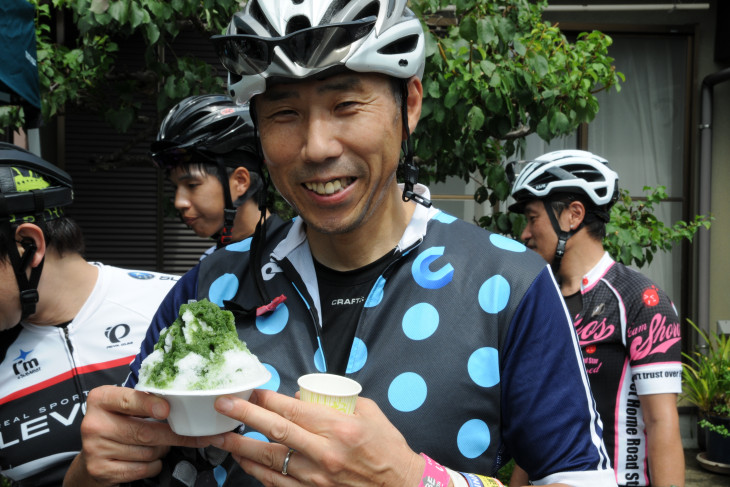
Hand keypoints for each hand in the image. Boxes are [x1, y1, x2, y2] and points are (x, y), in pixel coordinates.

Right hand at [64, 385, 208, 486]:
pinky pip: (142, 469)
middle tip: (192, 434)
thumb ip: (144, 400)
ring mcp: (95, 449)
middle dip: (173, 435)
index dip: (149, 404)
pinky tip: (150, 459)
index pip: (128, 400)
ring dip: (162, 450)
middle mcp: (94, 423)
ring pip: (147, 452)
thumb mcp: (124, 405)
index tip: (166, 409)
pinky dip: (154, 465)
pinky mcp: (101, 470)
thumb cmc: (118, 423)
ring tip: (160, 444)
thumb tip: (182, 402)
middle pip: (144, 431)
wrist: (93, 455)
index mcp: (101, 399)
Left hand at [207, 389, 423, 486]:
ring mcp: (316, 478)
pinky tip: (244, 462)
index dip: (267, 399)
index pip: (293, 410)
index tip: (249, 391)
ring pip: (270, 461)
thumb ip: (337, 402)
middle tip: (222, 405)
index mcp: (340, 428)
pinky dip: (257, 472)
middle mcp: (325, 453)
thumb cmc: (387, 449)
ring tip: (221, 437)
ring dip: (242, 447)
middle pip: (276, 431)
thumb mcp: (369, 413)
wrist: (400, 486)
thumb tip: (307, 397)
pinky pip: (277, 483)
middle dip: (245, 416)